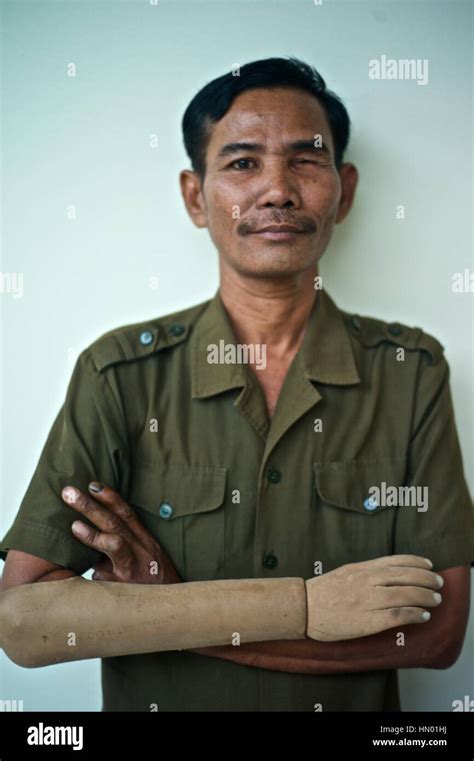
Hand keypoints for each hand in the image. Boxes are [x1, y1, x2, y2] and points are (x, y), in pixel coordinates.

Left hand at [61, 481, 181, 584]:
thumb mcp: (147, 555)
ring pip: (115, 546)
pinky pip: (105, 579)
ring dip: (93, 535)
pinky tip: (81, 578)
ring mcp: (134, 569)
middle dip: (90, 506)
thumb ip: (125, 542)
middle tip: (69, 493)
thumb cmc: (156, 579)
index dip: (109, 497)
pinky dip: (95, 575)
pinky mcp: (127, 588)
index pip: (126, 513)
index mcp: (145, 539)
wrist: (173, 607)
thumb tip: (93, 532)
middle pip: (115, 522)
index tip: (92, 484)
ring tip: (74, 526)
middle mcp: (141, 550)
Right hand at [305, 554, 443, 640]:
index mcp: (362, 568)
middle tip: (438, 583)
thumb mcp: (346, 572)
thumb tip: (390, 572)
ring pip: (405, 595)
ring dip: (424, 597)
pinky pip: (396, 616)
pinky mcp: (367, 621)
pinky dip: (413, 614)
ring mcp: (367, 600)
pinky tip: (423, 616)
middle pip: (405, 577)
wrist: (304, 608)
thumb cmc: (323, 591)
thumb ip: (367, 571)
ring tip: (435, 599)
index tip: (428, 564)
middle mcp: (367, 581)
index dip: (416, 562)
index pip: (396, 561)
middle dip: (426, 579)